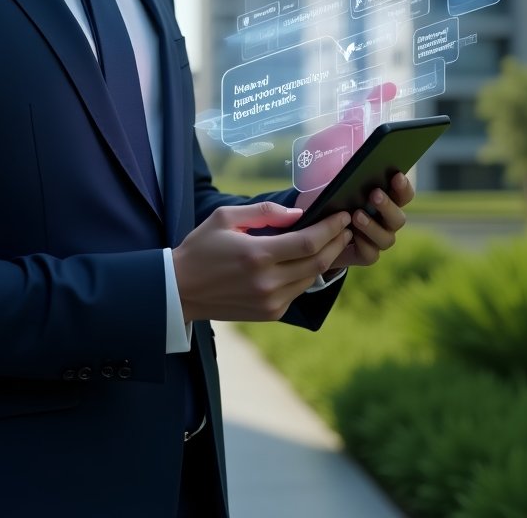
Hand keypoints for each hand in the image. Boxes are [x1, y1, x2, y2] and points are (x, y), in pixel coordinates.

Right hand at [172, 201, 352, 322]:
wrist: (180, 289)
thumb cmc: (201, 248)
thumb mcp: (225, 217)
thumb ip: (264, 212)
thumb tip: (298, 214)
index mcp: (257, 255)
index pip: (308, 242)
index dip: (331, 228)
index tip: (342, 216)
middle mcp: (267, 282)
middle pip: (317, 262)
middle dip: (337, 242)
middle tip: (346, 227)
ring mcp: (270, 301)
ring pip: (311, 278)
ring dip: (326, 259)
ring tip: (333, 241)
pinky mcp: (270, 313)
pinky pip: (298, 291)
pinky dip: (307, 274)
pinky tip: (308, 261)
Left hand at [323, 171, 413, 270]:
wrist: (320, 234)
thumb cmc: (333, 202)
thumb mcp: (337, 187)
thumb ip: (347, 177)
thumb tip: (348, 161)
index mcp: (386, 201)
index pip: (403, 195)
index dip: (403, 186)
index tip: (396, 175)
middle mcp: (387, 222)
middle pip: (398, 218)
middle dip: (388, 206)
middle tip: (374, 194)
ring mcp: (378, 240)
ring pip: (387, 238)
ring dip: (373, 226)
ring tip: (357, 215)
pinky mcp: (366, 255)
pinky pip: (371, 254)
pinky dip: (362, 244)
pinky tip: (351, 235)